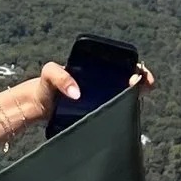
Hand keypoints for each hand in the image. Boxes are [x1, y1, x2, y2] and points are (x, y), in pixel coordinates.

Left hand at [2, 58, 153, 134]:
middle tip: (141, 86)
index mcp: (96, 68)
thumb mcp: (49, 73)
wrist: (38, 106)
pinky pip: (115, 112)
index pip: (122, 65)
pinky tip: (125, 115)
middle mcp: (103, 82)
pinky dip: (123, 113)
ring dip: (134, 99)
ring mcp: (102, 98)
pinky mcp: (98, 114)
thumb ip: (60, 77)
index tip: (140, 74)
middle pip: (129, 81)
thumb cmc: (46, 85)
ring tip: (135, 100)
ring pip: (125, 98)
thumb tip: (77, 93)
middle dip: (141, 82)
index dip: (136, 68)